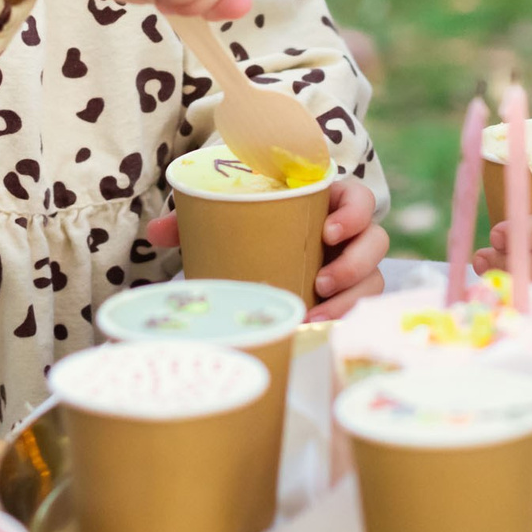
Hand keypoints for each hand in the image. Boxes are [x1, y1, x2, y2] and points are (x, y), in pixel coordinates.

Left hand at [144, 175, 390, 319]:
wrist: (255, 258)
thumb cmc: (248, 230)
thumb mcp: (224, 221)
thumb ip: (192, 221)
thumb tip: (155, 234)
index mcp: (327, 204)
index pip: (359, 198)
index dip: (353, 212)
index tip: (327, 231)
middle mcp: (348, 236)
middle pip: (376, 241)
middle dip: (355, 263)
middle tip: (321, 281)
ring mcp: (353, 269)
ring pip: (373, 280)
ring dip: (351, 299)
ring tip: (315, 315)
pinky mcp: (349, 299)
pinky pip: (361, 310)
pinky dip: (342, 322)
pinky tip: (317, 333)